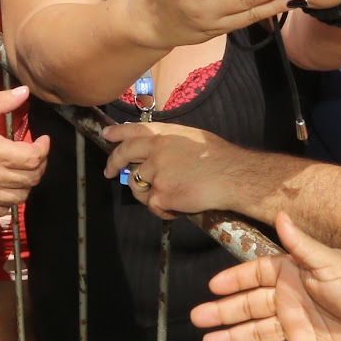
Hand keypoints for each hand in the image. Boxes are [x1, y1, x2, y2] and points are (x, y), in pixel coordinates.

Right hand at [0, 86, 49, 216]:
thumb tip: (24, 92)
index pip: (32, 158)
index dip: (44, 148)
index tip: (41, 140)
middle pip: (31, 179)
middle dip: (40, 164)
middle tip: (35, 152)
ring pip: (19, 197)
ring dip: (27, 182)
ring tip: (22, 168)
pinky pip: (0, 211)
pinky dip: (9, 200)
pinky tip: (6, 186)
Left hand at [101, 122, 244, 217]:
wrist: (233, 176)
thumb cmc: (219, 157)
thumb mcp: (191, 137)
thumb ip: (169, 141)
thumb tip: (153, 150)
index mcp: (164, 134)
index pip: (133, 130)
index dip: (117, 133)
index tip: (106, 135)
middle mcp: (155, 150)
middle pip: (124, 155)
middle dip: (113, 164)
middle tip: (110, 171)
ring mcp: (156, 173)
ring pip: (137, 185)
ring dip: (147, 192)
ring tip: (170, 194)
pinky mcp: (160, 194)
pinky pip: (153, 205)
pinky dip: (164, 209)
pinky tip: (180, 205)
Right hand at [190, 213, 340, 340]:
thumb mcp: (330, 263)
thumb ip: (301, 245)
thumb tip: (281, 214)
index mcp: (295, 275)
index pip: (256, 275)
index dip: (234, 281)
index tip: (212, 286)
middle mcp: (292, 300)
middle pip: (250, 306)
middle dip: (224, 312)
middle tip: (197, 319)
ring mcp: (299, 329)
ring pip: (259, 334)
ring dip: (235, 339)